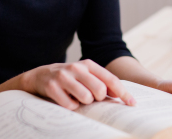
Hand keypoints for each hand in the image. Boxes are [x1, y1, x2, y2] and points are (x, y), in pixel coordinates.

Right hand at [20, 59, 135, 109]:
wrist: (38, 76)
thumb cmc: (68, 78)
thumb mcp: (85, 76)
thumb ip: (101, 82)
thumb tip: (120, 95)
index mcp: (89, 64)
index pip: (111, 79)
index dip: (123, 93)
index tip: (132, 104)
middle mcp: (77, 67)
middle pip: (100, 90)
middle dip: (98, 99)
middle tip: (90, 98)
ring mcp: (63, 76)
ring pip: (86, 98)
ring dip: (83, 103)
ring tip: (76, 98)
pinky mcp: (52, 86)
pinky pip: (70, 105)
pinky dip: (70, 106)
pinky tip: (66, 100)